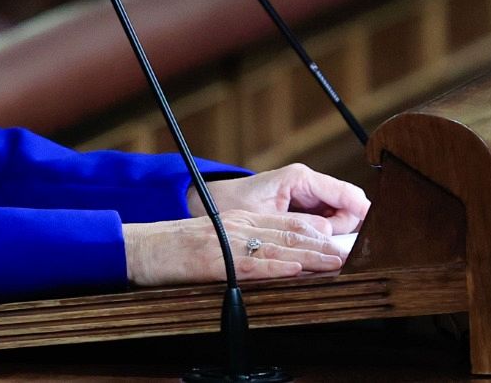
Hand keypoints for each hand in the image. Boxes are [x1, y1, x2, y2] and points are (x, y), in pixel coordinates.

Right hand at [123, 210, 343, 286]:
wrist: (140, 248)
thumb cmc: (173, 248)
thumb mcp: (213, 238)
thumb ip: (240, 243)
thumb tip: (273, 260)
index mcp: (239, 219)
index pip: (287, 224)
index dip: (317, 233)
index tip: (340, 243)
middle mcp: (239, 225)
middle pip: (290, 232)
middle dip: (324, 244)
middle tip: (351, 254)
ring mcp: (229, 242)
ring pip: (280, 247)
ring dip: (312, 256)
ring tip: (337, 263)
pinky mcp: (218, 262)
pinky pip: (254, 264)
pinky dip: (280, 267)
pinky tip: (298, 270)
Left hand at [187, 164, 370, 234]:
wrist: (211, 203)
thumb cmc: (233, 204)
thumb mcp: (265, 216)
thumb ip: (299, 224)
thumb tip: (330, 232)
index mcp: (300, 178)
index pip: (346, 192)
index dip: (363, 211)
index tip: (376, 231)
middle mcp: (308, 184)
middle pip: (347, 208)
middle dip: (345, 229)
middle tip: (333, 250)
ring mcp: (307, 196)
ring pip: (339, 218)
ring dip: (335, 234)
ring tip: (318, 250)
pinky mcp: (302, 209)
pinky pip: (325, 222)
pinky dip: (325, 235)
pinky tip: (315, 247)